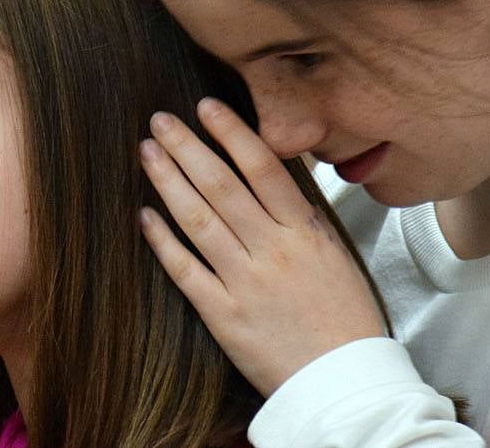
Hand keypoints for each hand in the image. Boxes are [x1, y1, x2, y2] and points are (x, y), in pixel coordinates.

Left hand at [139, 98, 385, 395]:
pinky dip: (163, 240)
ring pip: (199, 220)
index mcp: (305, 233)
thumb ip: (300, 216)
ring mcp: (246, 283)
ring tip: (147, 152)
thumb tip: (271, 172)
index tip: (206, 105)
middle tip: (160, 119)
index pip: (264, 168)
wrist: (345, 382)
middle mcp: (273, 251)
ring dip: (168, 182)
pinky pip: (186, 270)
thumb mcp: (334, 255)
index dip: (232, 132)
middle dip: (187, 147)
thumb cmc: (344, 318)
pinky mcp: (224, 315)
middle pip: (222, 186)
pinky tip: (144, 215)